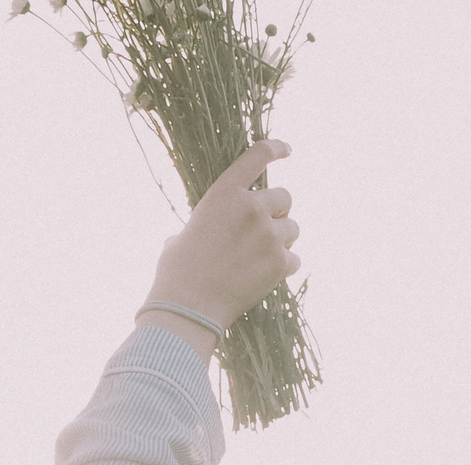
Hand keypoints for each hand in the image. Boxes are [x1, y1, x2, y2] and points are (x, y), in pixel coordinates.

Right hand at [143, 135, 301, 335]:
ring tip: (257, 260)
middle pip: (285, 197)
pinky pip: (294, 259)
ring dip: (281, 241)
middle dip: (277, 213)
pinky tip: (263, 278)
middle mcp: (250, 207)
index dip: (276, 149)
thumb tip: (209, 231)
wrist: (187, 310)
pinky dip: (283, 268)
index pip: (257, 156)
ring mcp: (268, 234)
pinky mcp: (279, 263)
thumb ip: (207, 223)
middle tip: (263, 232)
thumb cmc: (176, 275)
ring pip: (292, 229)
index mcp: (224, 193)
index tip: (287, 149)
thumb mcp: (183, 235)